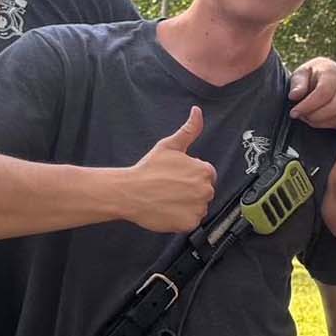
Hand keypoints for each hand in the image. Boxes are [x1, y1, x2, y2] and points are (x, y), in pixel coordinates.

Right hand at [122, 107, 215, 232]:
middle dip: (190, 190)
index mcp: (204, 170)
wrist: (129, 192)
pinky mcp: (190, 223)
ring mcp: (198, 208)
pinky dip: (181, 218)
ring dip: (187, 205)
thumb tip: (198, 111)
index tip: (175, 177)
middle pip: (203, 192)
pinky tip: (168, 210)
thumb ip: (189, 129)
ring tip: (168, 198)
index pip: (206, 175)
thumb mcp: (169, 145)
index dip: (190, 176)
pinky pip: (191, 222)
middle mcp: (206, 190)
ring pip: (198, 207)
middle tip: (169, 188)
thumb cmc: (148, 169)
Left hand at [288, 57, 335, 128]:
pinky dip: (328, 125)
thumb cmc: (312, 75)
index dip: (307, 106)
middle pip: (332, 108)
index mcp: (333, 72)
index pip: (323, 93)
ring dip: (320, 122)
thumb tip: (294, 95)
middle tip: (300, 116)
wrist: (328, 76)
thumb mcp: (301, 74)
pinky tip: (319, 119)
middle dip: (313, 116)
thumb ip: (297, 84)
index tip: (294, 113)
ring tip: (308, 117)